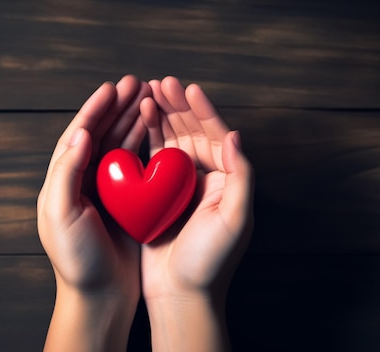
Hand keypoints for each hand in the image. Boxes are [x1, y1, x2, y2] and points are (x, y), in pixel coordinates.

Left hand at [37, 75, 149, 351]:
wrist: (100, 295)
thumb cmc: (76, 259)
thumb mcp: (61, 214)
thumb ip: (66, 172)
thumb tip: (79, 132)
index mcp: (62, 181)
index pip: (77, 135)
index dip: (94, 109)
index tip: (112, 87)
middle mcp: (83, 181)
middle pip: (100, 134)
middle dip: (117, 108)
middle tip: (136, 84)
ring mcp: (107, 191)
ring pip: (119, 145)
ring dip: (132, 121)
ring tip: (149, 98)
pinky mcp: (128, 202)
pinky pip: (137, 165)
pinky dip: (145, 144)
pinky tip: (157, 130)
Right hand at [139, 77, 253, 350]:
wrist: (181, 293)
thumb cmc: (210, 260)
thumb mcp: (234, 219)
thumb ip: (240, 176)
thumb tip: (236, 134)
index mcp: (226, 179)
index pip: (216, 135)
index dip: (203, 110)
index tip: (188, 88)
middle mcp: (205, 177)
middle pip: (192, 131)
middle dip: (178, 106)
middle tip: (161, 83)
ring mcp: (180, 184)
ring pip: (172, 139)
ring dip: (162, 115)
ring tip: (147, 94)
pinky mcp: (158, 193)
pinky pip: (153, 157)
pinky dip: (148, 137)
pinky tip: (139, 120)